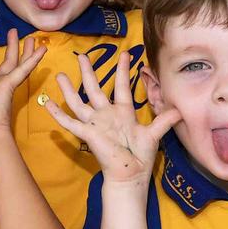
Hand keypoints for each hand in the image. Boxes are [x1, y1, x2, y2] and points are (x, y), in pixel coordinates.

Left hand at [0, 29, 44, 145]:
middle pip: (6, 61)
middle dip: (10, 47)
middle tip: (12, 32)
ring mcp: (5, 83)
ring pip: (17, 61)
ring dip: (24, 49)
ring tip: (32, 37)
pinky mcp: (11, 84)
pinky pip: (24, 68)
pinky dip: (33, 59)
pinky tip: (42, 49)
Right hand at [46, 51, 179, 185]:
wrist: (130, 174)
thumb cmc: (140, 156)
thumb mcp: (154, 134)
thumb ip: (164, 120)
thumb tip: (180, 110)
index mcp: (122, 112)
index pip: (121, 86)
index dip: (123, 71)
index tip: (125, 54)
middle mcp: (106, 115)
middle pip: (94, 88)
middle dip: (88, 72)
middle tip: (82, 55)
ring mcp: (95, 124)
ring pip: (78, 102)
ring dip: (69, 89)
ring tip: (60, 75)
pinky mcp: (87, 133)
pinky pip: (70, 123)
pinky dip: (58, 114)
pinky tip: (47, 105)